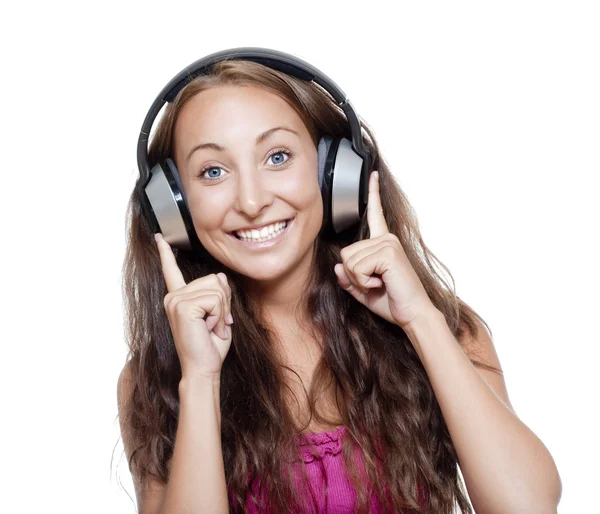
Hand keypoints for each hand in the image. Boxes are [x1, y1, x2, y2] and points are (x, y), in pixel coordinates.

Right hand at [155, 233, 233, 379]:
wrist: (203, 368)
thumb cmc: (210, 345)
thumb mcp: (219, 314)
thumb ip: (219, 293)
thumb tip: (219, 276)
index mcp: (179, 298)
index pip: (171, 271)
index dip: (166, 253)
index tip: (159, 237)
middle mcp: (173, 296)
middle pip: (215, 279)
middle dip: (225, 302)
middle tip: (216, 325)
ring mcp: (175, 300)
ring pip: (217, 288)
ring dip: (223, 311)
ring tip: (212, 328)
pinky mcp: (183, 306)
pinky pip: (216, 299)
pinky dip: (220, 315)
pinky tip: (209, 329)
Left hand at [334, 171, 437, 329]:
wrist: (413, 315)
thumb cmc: (392, 302)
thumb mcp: (363, 290)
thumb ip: (348, 278)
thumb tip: (336, 266)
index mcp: (383, 244)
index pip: (375, 215)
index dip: (373, 194)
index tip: (373, 175)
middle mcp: (387, 239)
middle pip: (345, 252)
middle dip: (352, 275)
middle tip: (374, 284)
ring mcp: (388, 244)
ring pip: (348, 261)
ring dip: (358, 280)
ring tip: (379, 284)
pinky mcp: (388, 252)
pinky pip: (356, 267)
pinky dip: (363, 282)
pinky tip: (380, 284)